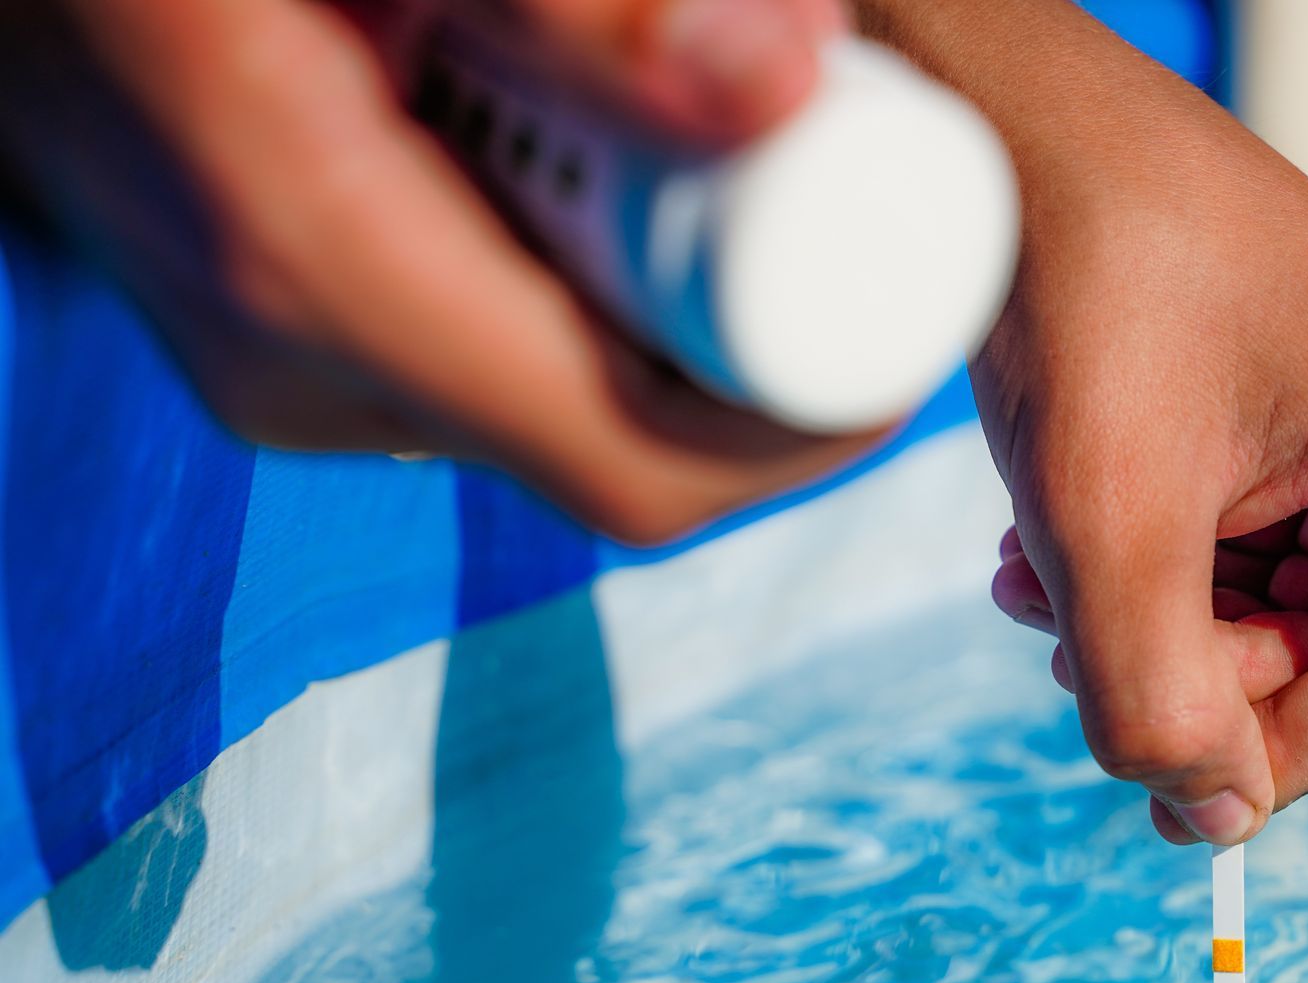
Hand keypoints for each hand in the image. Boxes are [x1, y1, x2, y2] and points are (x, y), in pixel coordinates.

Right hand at [0, 0, 864, 543]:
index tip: (912, 307)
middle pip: (619, 439)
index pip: (640, 463)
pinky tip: (602, 159)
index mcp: (319, 268)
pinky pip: (491, 352)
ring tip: (729, 154)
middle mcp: (296, 359)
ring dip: (674, 301)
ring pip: (561, 398)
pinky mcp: (285, 327)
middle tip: (847, 189)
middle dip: (757, 339)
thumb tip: (787, 82)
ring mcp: (283, 358)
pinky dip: (584, 278)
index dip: (804, 421)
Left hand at [869, 3, 1307, 844]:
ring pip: (1305, 613)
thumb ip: (1156, 704)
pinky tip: (1064, 540)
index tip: (1158, 753)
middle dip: (1206, 676)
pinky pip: (1275, 547)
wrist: (1026, 126)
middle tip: (1069, 646)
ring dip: (1168, 626)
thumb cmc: (1076, 282)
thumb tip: (1213, 824)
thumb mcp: (1103, 524)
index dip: (1294, 754)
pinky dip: (1171, 568)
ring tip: (1042, 579)